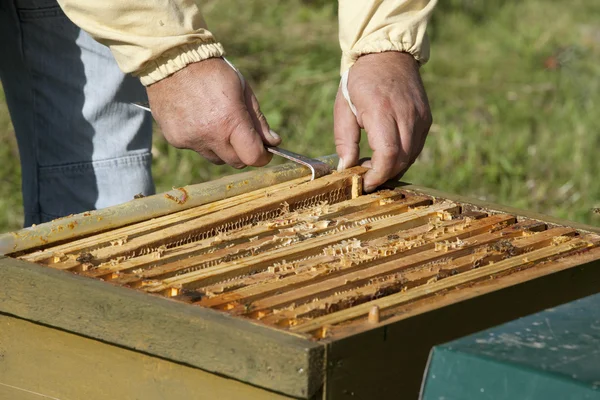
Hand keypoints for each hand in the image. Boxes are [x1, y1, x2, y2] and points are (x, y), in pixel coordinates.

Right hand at [146, 58, 280, 167]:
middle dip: (244, 152)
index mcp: (230, 120)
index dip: (262, 156)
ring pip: (215, 158)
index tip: (265, 150)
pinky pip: (196, 149)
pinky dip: (202, 140)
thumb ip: (258, 120)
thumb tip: (273, 142)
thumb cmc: (213, 72)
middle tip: (243, 135)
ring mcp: (191, 139)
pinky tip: (197, 118)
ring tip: (215, 121)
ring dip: (222, 148)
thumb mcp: (243, 90)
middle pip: (235, 162)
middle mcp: (210, 135)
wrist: (171, 61)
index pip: (253, 157)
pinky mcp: (176, 140)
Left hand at [334, 51, 431, 191]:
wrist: (389, 55)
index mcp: (381, 111)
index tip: (364, 183)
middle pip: (401, 160)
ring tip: (374, 164)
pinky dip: (403, 157)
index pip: (387, 155)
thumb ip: (345, 139)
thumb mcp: (343, 107)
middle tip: (365, 176)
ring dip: (393, 168)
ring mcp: (420, 117)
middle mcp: (406, 116)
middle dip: (383, 175)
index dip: (377, 175)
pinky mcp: (427, 119)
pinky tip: (387, 154)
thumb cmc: (361, 81)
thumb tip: (346, 168)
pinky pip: (417, 147)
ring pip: (411, 157)